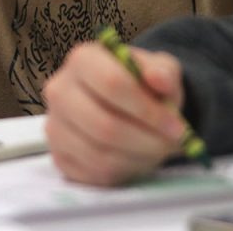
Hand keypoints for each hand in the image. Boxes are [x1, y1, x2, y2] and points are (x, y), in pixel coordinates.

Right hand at [43, 42, 187, 185]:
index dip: (149, 110)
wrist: (122, 104)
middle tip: (171, 145)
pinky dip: (124, 172)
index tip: (177, 127)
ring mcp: (54, 125)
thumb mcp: (159, 69)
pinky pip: (94, 173)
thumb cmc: (141, 84)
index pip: (112, 84)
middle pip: (104, 125)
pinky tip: (136, 158)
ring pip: (99, 154)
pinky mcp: (59, 155)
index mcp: (82, 60)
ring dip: (139, 158)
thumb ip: (163, 72)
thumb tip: (158, 79)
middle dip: (147, 141)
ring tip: (157, 150)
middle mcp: (59, 90)